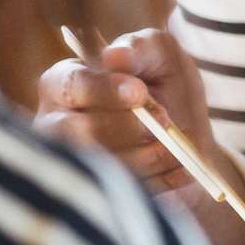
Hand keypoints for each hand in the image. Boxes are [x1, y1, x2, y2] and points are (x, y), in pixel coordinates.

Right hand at [34, 26, 218, 200]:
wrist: (189, 142)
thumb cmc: (167, 89)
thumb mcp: (162, 57)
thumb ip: (141, 48)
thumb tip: (113, 56)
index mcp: (65, 84)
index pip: (71, 86)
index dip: (105, 89)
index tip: (140, 93)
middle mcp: (55, 125)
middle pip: (75, 133)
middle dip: (127, 128)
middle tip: (165, 123)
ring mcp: (68, 164)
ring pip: (98, 166)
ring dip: (146, 156)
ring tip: (175, 147)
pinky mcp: (89, 196)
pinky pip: (117, 195)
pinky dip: (155, 182)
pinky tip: (174, 169)